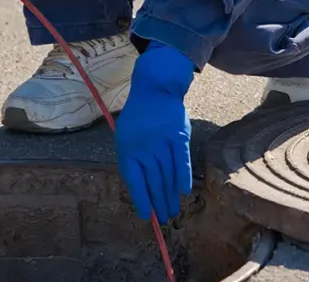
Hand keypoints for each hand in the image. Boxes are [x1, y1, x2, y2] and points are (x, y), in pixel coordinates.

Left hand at [115, 41, 194, 223]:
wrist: (154, 90)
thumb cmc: (138, 118)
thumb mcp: (125, 137)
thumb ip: (131, 160)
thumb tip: (139, 188)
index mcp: (128, 149)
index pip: (134, 180)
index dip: (141, 199)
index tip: (146, 216)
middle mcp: (145, 148)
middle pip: (153, 181)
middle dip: (158, 202)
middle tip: (164, 218)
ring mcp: (162, 142)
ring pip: (167, 175)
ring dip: (170, 195)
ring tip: (173, 210)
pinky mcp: (179, 137)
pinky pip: (181, 161)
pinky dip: (183, 176)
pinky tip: (184, 191)